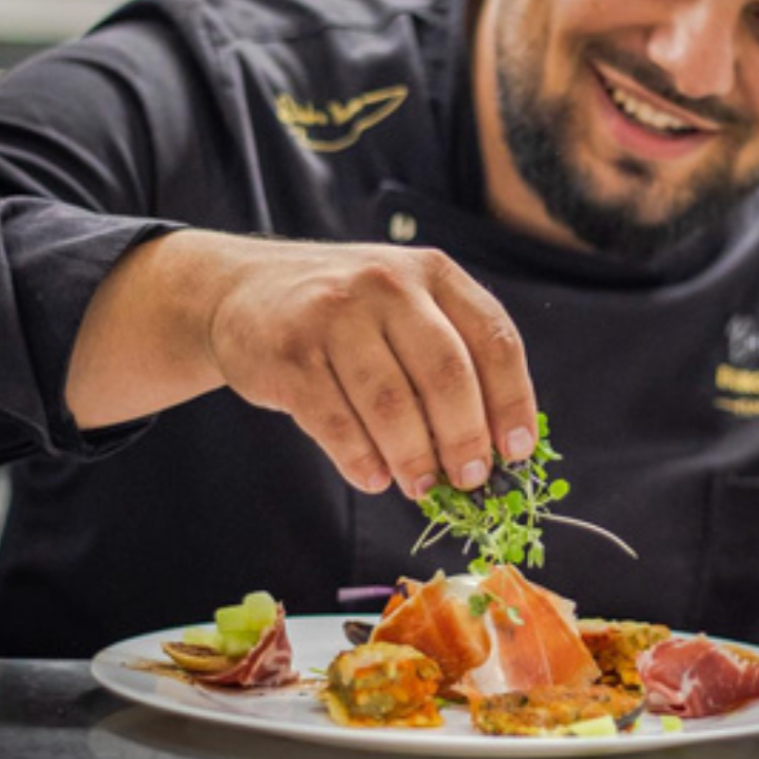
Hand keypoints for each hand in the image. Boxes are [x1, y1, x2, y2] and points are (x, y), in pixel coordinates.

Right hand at [208, 237, 537, 498]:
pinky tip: (374, 478)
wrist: (241, 290)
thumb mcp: (403, 306)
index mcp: (432, 272)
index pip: (495, 338)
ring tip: (421, 486)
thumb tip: (494, 446)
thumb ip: (449, 355)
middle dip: (464, 439)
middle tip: (470, 480)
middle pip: (447, 374)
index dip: (513, 402)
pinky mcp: (289, 353)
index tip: (517, 452)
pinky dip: (361, 460)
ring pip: (392, 404)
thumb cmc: (343, 312)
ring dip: (414, 459)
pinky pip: (335, 423)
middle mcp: (387, 284)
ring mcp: (334, 315)